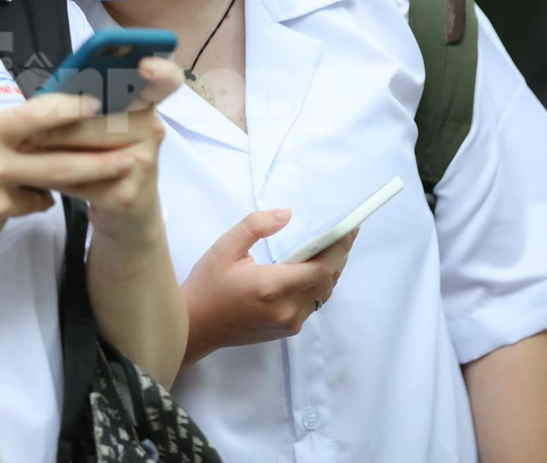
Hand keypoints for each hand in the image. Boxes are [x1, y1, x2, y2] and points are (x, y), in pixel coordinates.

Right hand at [0, 92, 139, 251]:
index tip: (102, 106)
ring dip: (42, 187)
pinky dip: (5, 206)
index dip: (74, 110)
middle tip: (132, 160)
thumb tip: (16, 115)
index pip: (40, 118)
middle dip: (102, 164)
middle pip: (62, 167)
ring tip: (17, 178)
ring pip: (40, 195)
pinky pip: (13, 214)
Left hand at [26, 57, 183, 239]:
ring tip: (21, 147)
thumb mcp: (104, 126)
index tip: (144, 65)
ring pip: (86, 152)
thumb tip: (47, 97)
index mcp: (145, 104)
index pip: (165, 81)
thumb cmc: (105, 157)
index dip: (160, 71)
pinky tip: (33, 175)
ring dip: (46, 151)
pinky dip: (51, 178)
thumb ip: (88, 105)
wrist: (128, 214)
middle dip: (56, 124)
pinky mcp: (126, 194)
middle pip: (100, 119)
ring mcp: (143, 164)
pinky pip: (79, 181)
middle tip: (24, 127)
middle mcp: (151, 130)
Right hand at [181, 208, 355, 365]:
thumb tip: (287, 214)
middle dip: (340, 256)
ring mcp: (289, 323)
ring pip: (323, 295)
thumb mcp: (225, 247)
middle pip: (328, 281)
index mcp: (273, 286)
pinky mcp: (286, 331)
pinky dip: (319, 286)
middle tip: (346, 233)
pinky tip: (315, 271)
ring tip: (334, 249)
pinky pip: (313, 305)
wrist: (195, 326)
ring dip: (331, 272)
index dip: (340, 248)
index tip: (351, 228)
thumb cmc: (208, 284)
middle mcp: (287, 308)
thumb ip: (256, 226)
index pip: (322, 268)